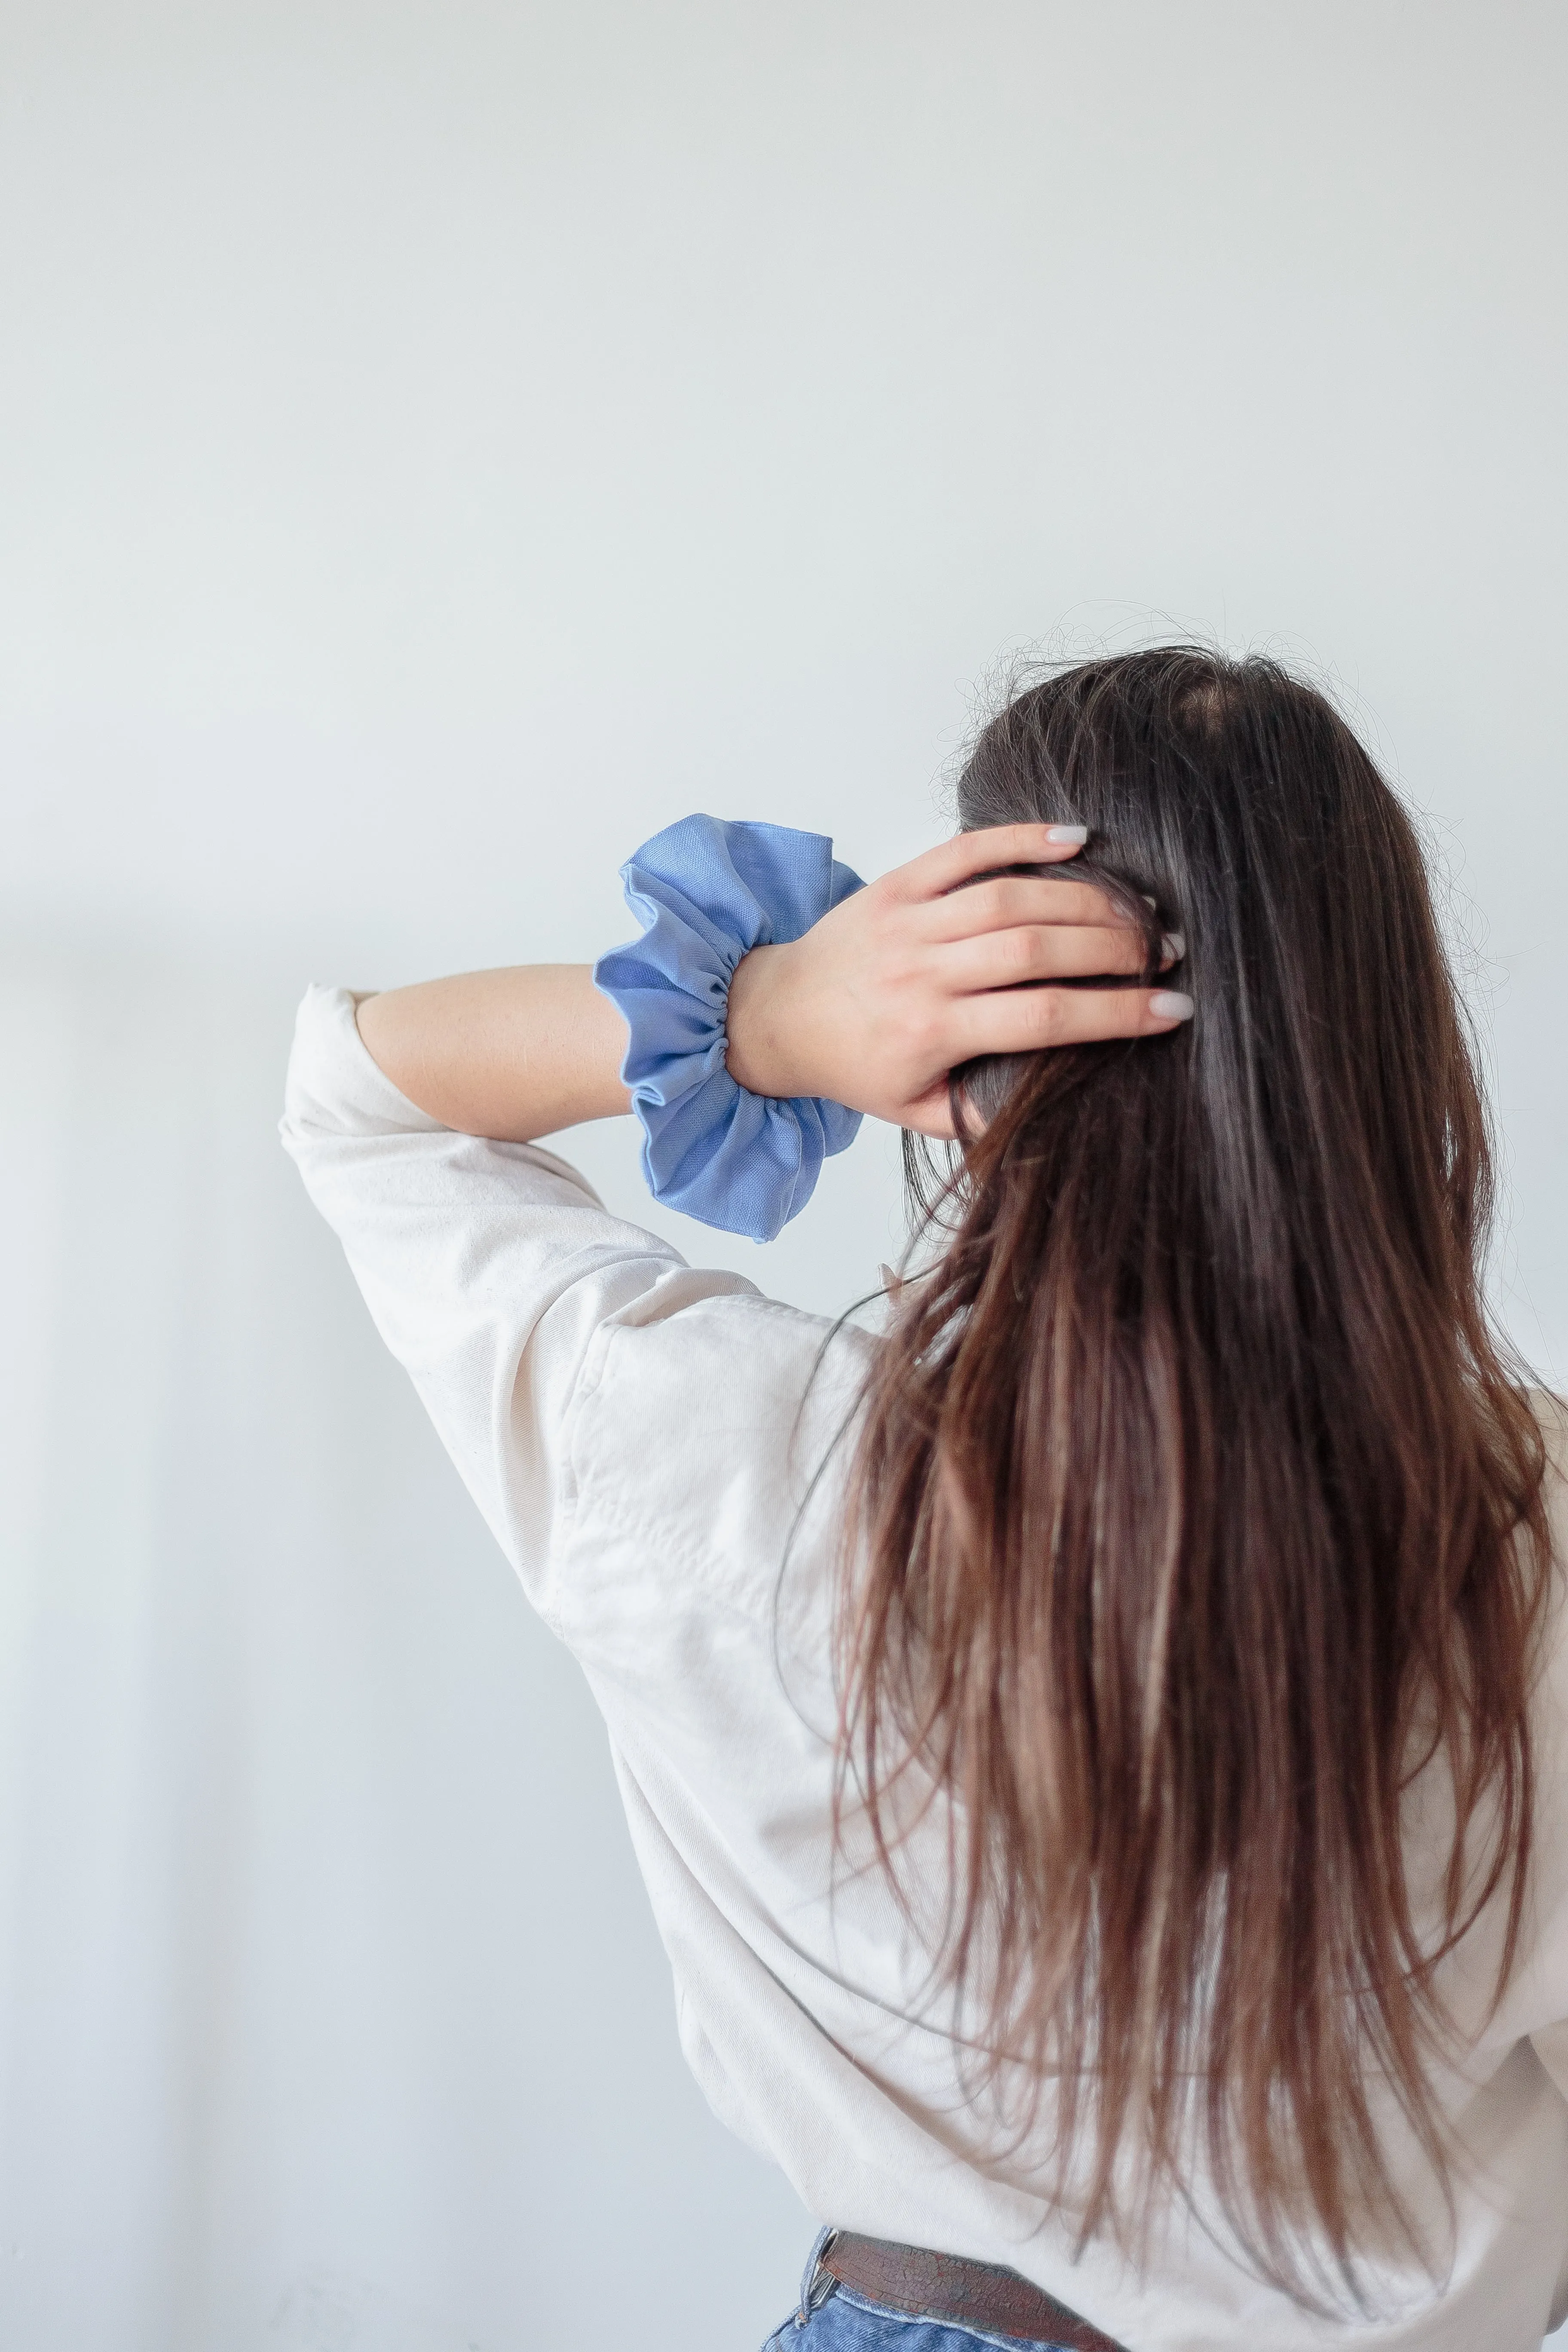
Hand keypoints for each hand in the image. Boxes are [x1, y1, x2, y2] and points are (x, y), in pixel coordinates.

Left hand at [724, 824, 1190, 1136]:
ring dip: (1085, 899)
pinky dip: (1021, 838)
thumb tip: (1060, 1114)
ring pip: (1012, 897)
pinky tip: (1077, 838)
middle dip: (1116, 949)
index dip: (1117, 1012)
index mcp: (933, 1033)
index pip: (1045, 1019)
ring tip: (1138, 910)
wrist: (776, 1016)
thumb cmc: (856, 1066)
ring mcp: (908, 921)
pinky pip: (965, 851)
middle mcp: (922, 972)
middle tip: (1168, 951)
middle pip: (1038, 950)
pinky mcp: (895, 883)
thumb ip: (979, 1115)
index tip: (1174, 1009)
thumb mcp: (914, 1111)